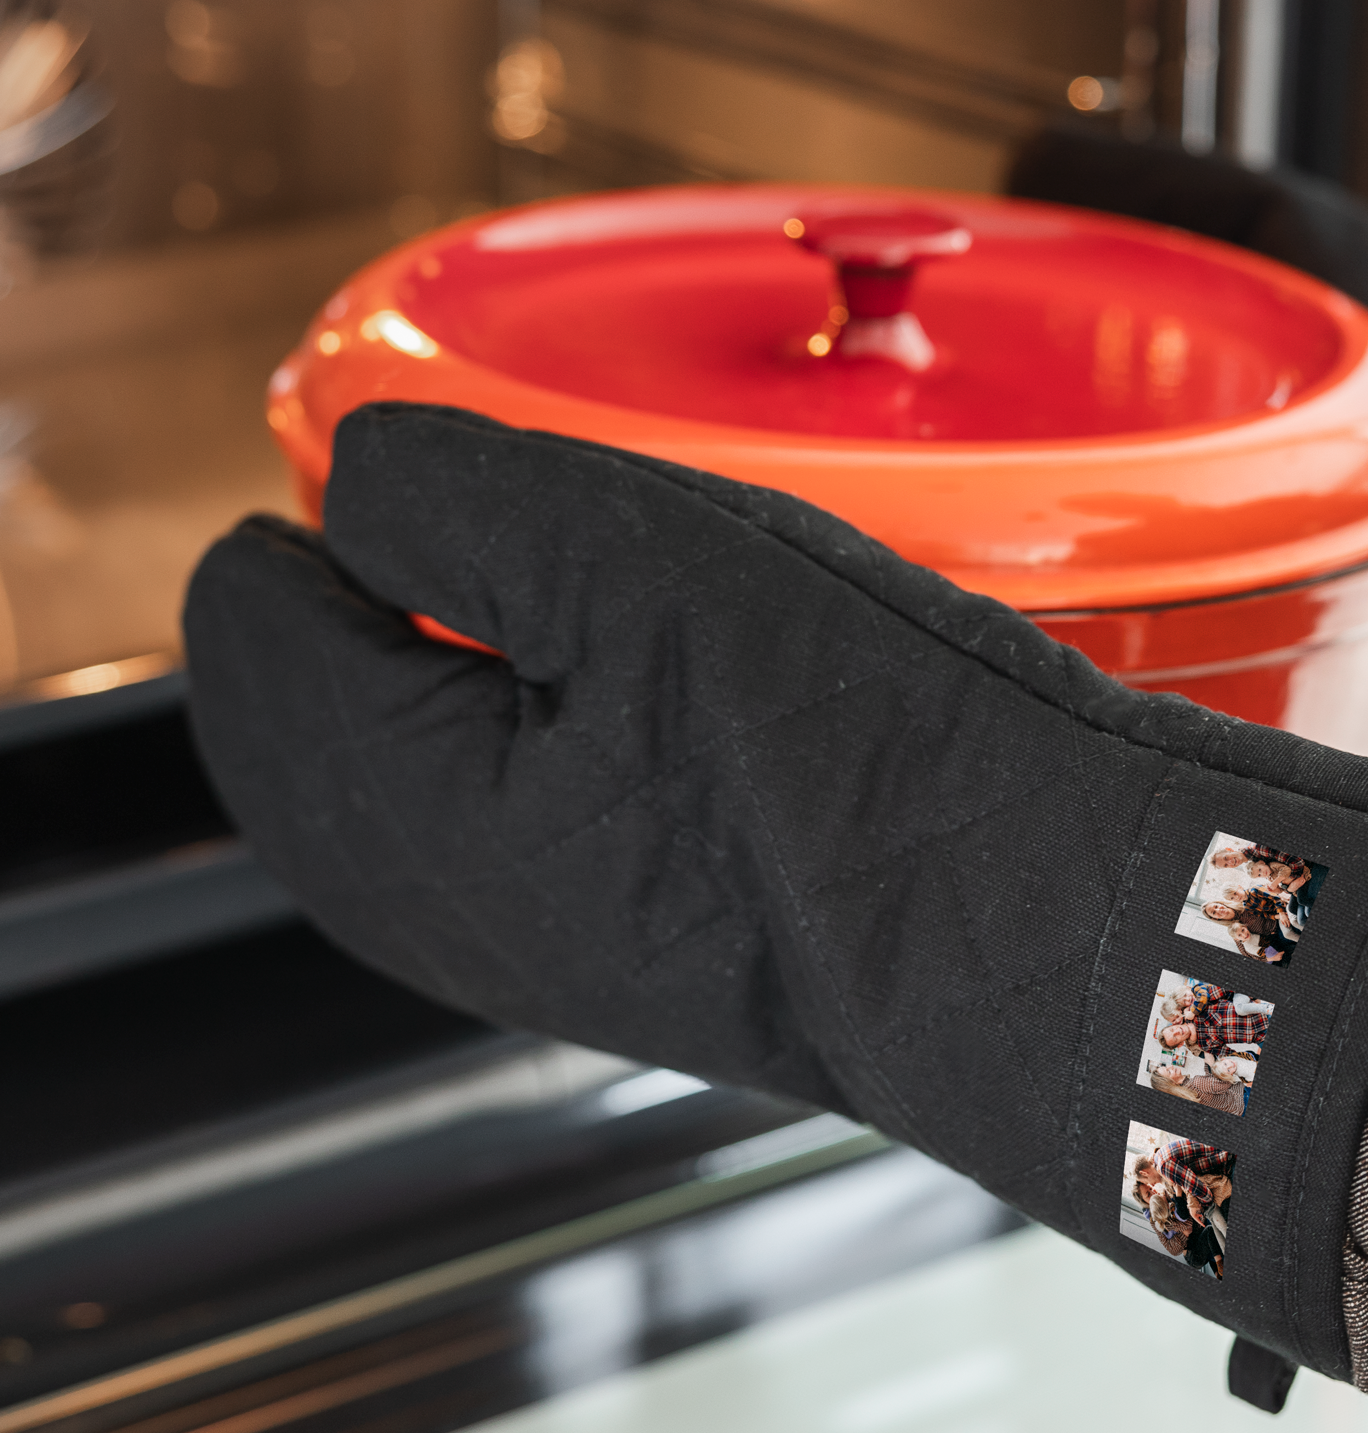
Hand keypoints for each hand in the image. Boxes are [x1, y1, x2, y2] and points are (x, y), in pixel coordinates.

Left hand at [184, 402, 1367, 1391]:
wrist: (1042, 928)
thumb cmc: (863, 751)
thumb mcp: (636, 556)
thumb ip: (454, 495)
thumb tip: (359, 481)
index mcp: (407, 806)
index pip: (259, 640)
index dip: (285, 531)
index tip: (324, 467)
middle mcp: (446, 911)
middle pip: (297, 747)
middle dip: (308, 632)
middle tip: (350, 529)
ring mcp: (541, 954)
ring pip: (386, 813)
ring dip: (383, 706)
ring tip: (421, 616)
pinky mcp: (637, 965)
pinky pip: (487, 855)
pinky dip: (471, 766)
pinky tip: (541, 721)